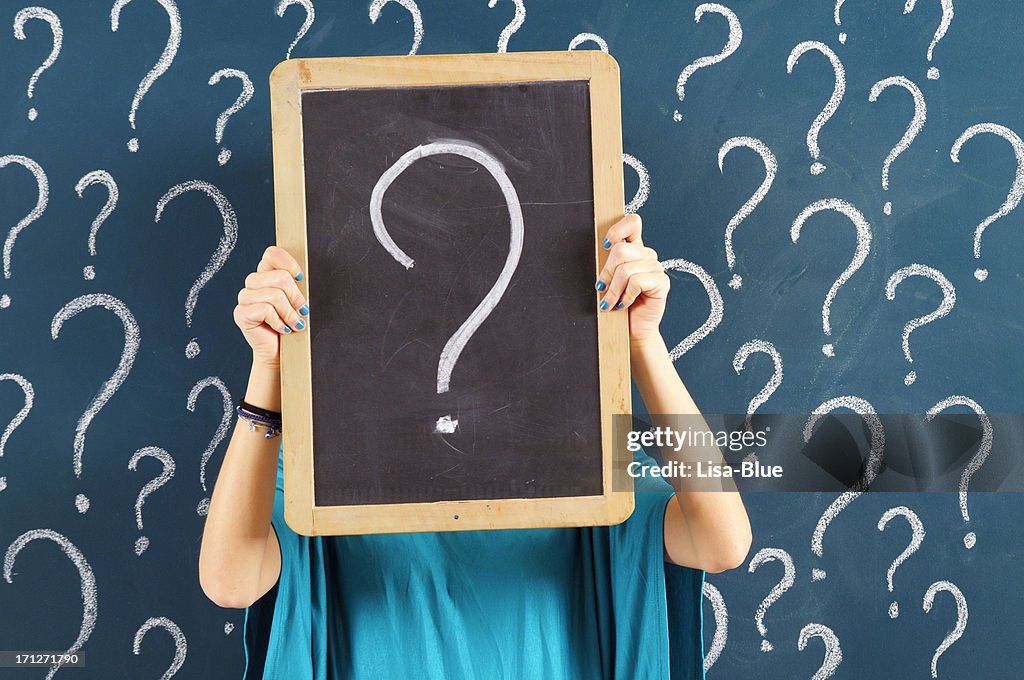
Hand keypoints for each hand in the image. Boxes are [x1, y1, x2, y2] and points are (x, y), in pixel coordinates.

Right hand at [233, 245, 307, 367]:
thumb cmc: (290, 324)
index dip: (289, 264)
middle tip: (302, 311)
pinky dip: (279, 322)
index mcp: (265, 274)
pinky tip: (282, 329)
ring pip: (275, 295)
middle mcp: (252, 283)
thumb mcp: (296, 301)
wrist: (280, 352)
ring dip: (290, 313)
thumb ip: (295, 285)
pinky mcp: (241, 314)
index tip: (300, 279)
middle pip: (280, 277)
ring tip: (294, 323)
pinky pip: (266, 310)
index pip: (272, 254)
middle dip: (296, 297)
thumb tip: (300, 277)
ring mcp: (244, 298)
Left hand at [594, 214, 669, 344]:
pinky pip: (636, 282)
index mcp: (634, 249)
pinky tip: (625, 304)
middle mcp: (647, 255)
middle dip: (607, 273)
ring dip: (613, 290)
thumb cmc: (618, 305)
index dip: (617, 231)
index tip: (605, 246)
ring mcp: (656, 268)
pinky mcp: (661, 282)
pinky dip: (626, 296)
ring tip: (611, 303)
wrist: (632, 330)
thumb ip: (608, 263)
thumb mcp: (608, 280)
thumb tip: (602, 249)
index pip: (632, 223)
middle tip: (602, 289)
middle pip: (620, 250)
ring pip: (625, 269)